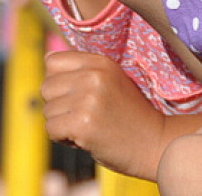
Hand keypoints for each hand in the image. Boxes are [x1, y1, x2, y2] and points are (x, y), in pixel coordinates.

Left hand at [42, 51, 168, 180]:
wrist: (156, 144)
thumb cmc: (128, 115)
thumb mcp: (110, 81)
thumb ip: (82, 69)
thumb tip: (46, 57)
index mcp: (100, 62)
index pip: (52, 61)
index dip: (58, 82)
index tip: (75, 95)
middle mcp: (93, 76)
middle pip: (46, 87)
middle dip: (58, 105)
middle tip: (84, 115)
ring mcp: (88, 99)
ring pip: (48, 110)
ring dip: (62, 124)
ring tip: (88, 127)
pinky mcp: (83, 123)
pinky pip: (51, 129)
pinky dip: (62, 138)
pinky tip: (84, 139)